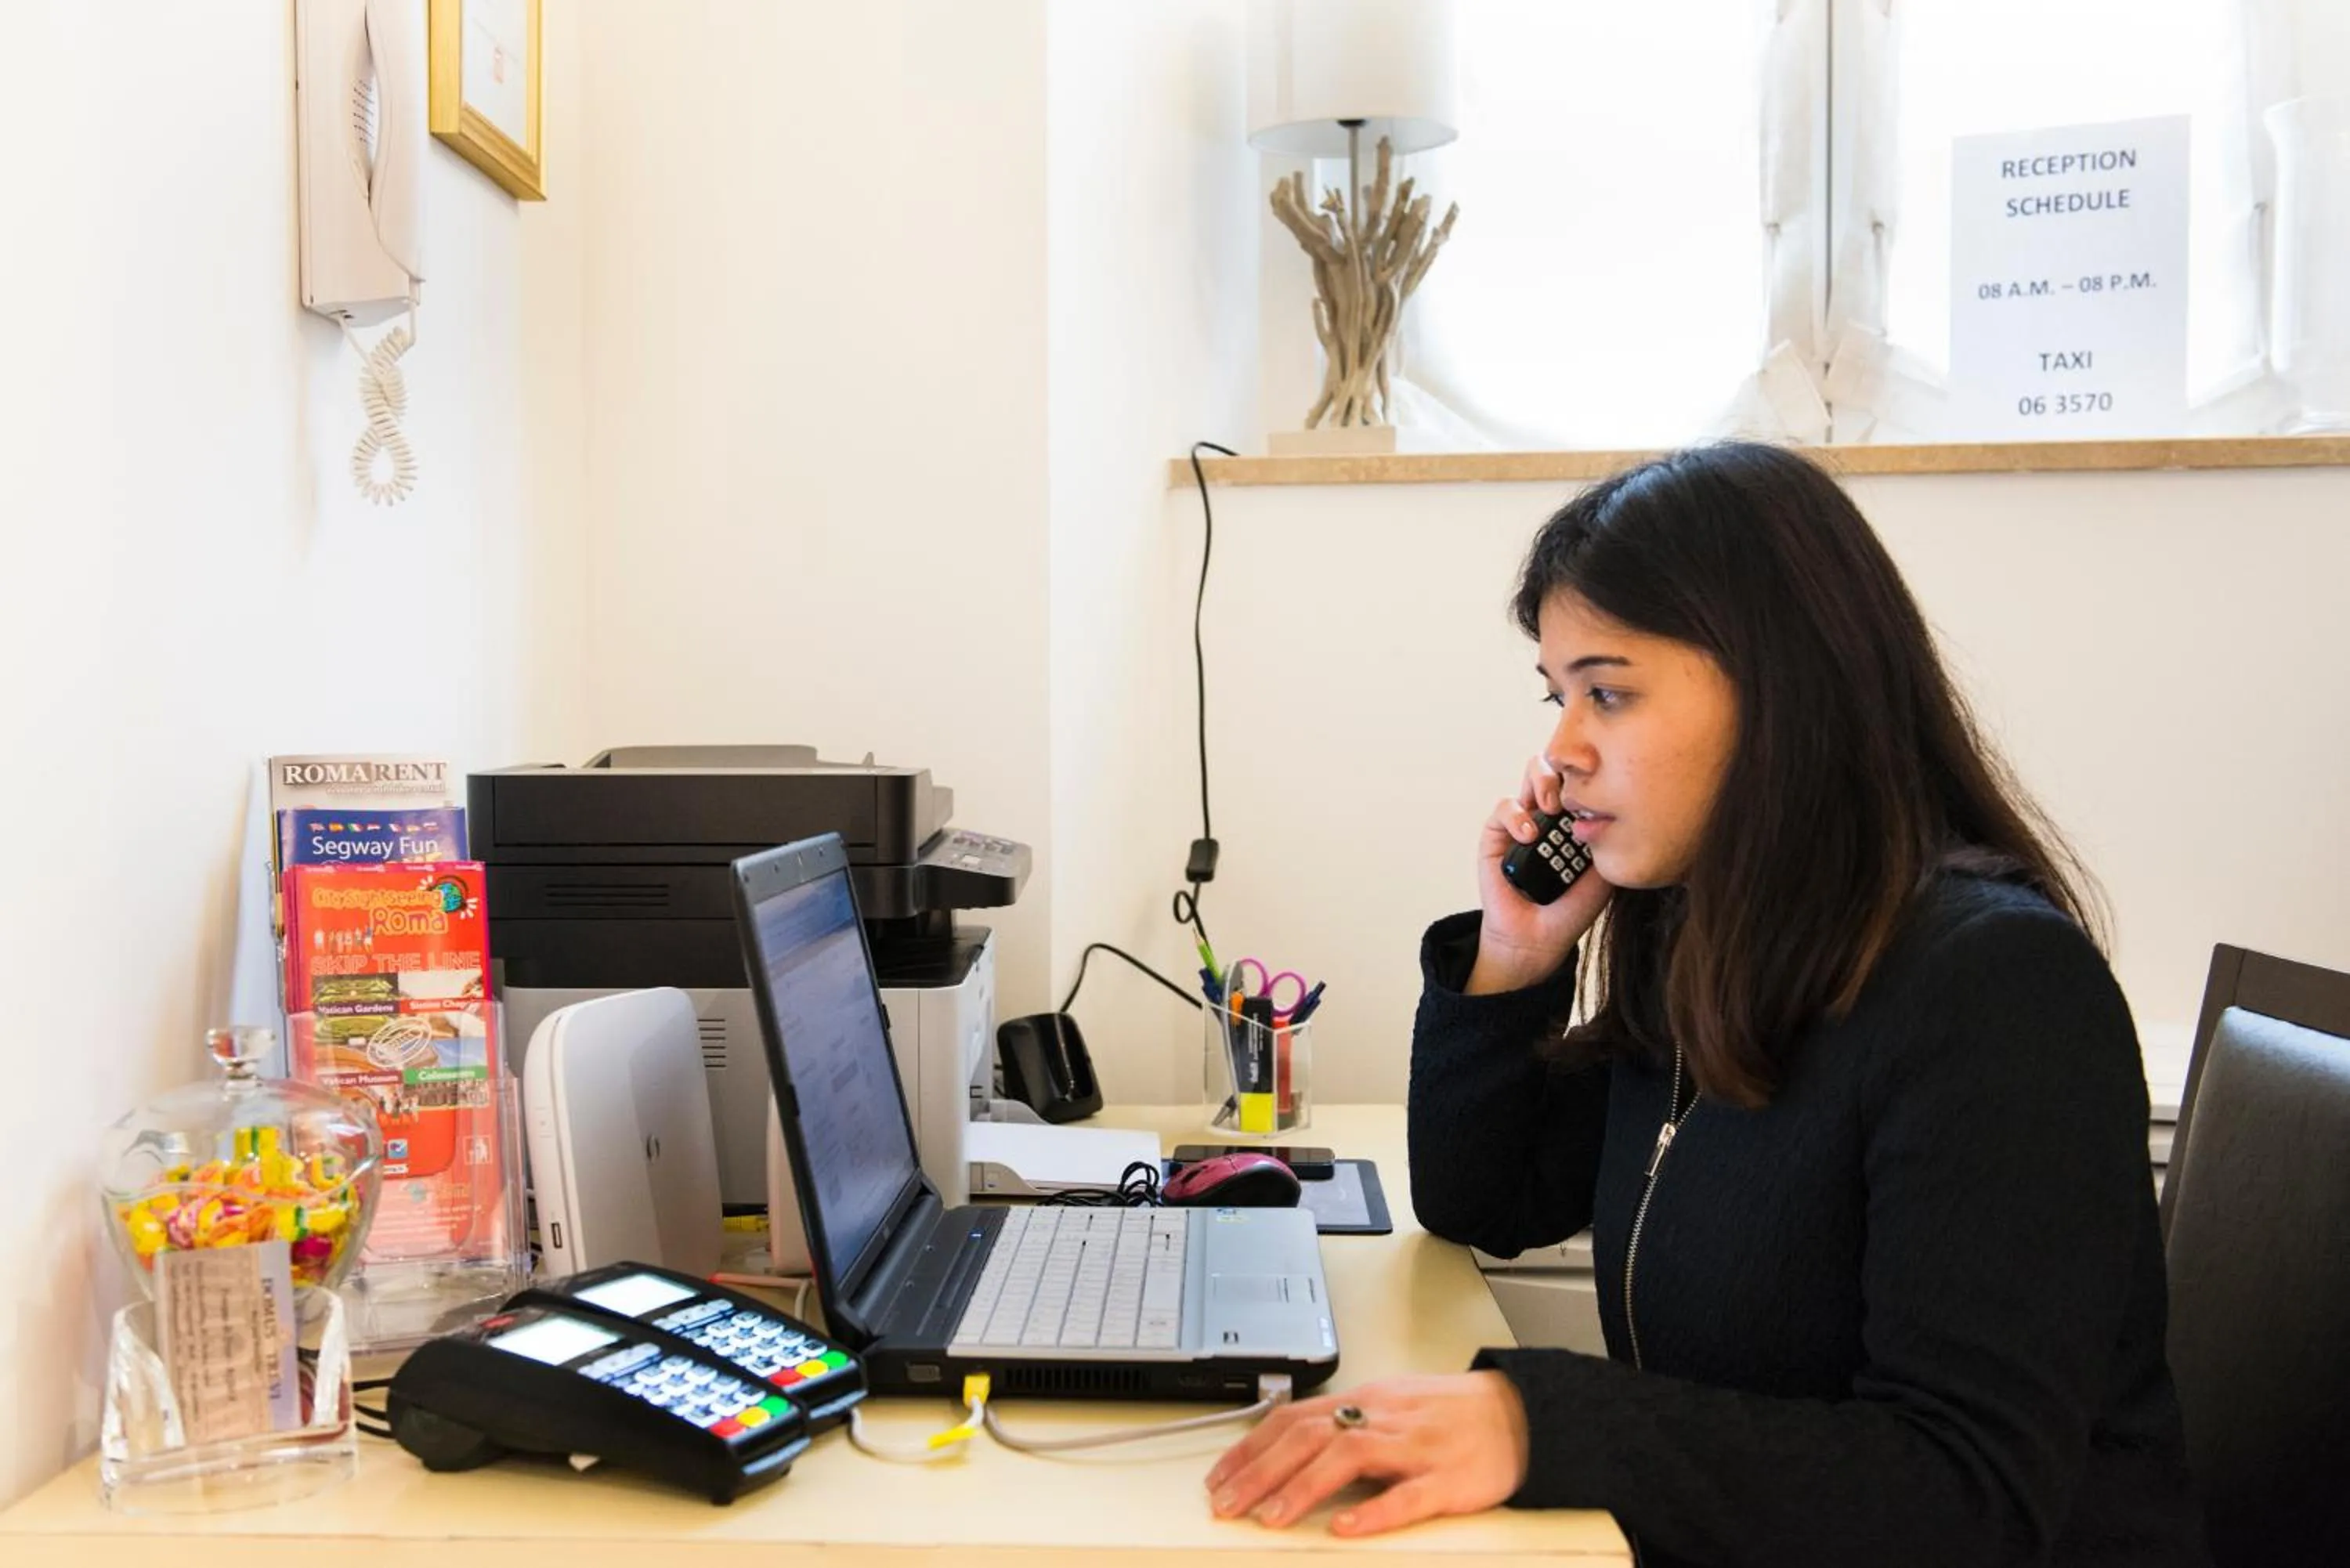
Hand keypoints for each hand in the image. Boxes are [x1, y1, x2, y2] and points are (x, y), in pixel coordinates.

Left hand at [1204, 1373, 1531, 1536]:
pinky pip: (1408, 1495)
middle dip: (1260, 1471)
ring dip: (1302, 1487)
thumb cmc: (1449, 1415)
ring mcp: (1415, 1448)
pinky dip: (1374, 1512)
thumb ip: (1342, 1425)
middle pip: (1310, 1436)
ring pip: (1349, 1458)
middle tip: (1225, 1505)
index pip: (1294, 1418)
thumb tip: (1286, 1447)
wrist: (1518, 1413)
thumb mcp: (1388, 1408)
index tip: (1219, 1478)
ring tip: (1270, 1518)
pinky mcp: (1448, 1480)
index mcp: (1365, 1403)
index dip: (1251, 1447)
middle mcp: (1383, 1419)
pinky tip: (1346, 1528)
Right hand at [1471, 756, 1613, 993]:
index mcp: (1579, 817)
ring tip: (1552, 806)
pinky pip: (1505, 808)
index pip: (1586, 777)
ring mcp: (1525, 819)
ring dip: (1543, 780)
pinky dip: (1517, 815)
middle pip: (1560, 764)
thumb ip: (1608, 839)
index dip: (1594, 772)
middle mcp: (1552, 812)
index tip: (1604, 785)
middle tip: (1573, 793)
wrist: (1540, 937)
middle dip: (1567, 768)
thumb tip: (1616, 807)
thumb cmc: (1572, 907)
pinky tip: (1529, 835)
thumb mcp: (1604, 871)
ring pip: (1532, 773)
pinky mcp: (1497, 834)